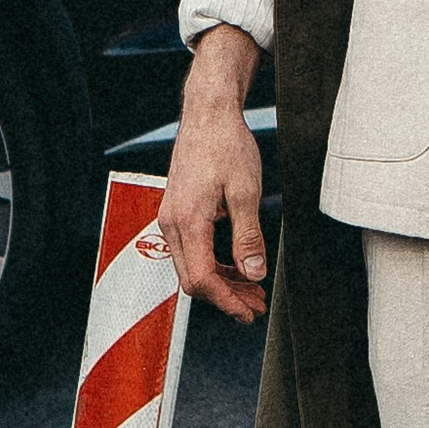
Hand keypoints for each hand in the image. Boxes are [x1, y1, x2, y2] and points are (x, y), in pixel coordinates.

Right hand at [160, 26, 269, 322]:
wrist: (208, 116)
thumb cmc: (227, 147)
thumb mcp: (246, 192)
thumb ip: (248, 236)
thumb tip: (254, 273)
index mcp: (188, 221)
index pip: (202, 279)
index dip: (227, 301)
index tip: (249, 311)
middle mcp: (172, 224)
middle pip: (193, 280)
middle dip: (226, 297)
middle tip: (256, 305)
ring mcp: (171, 218)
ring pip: (192, 267)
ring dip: (222, 282)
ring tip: (252, 289)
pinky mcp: (177, 212)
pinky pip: (192, 250)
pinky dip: (214, 263)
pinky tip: (237, 266)